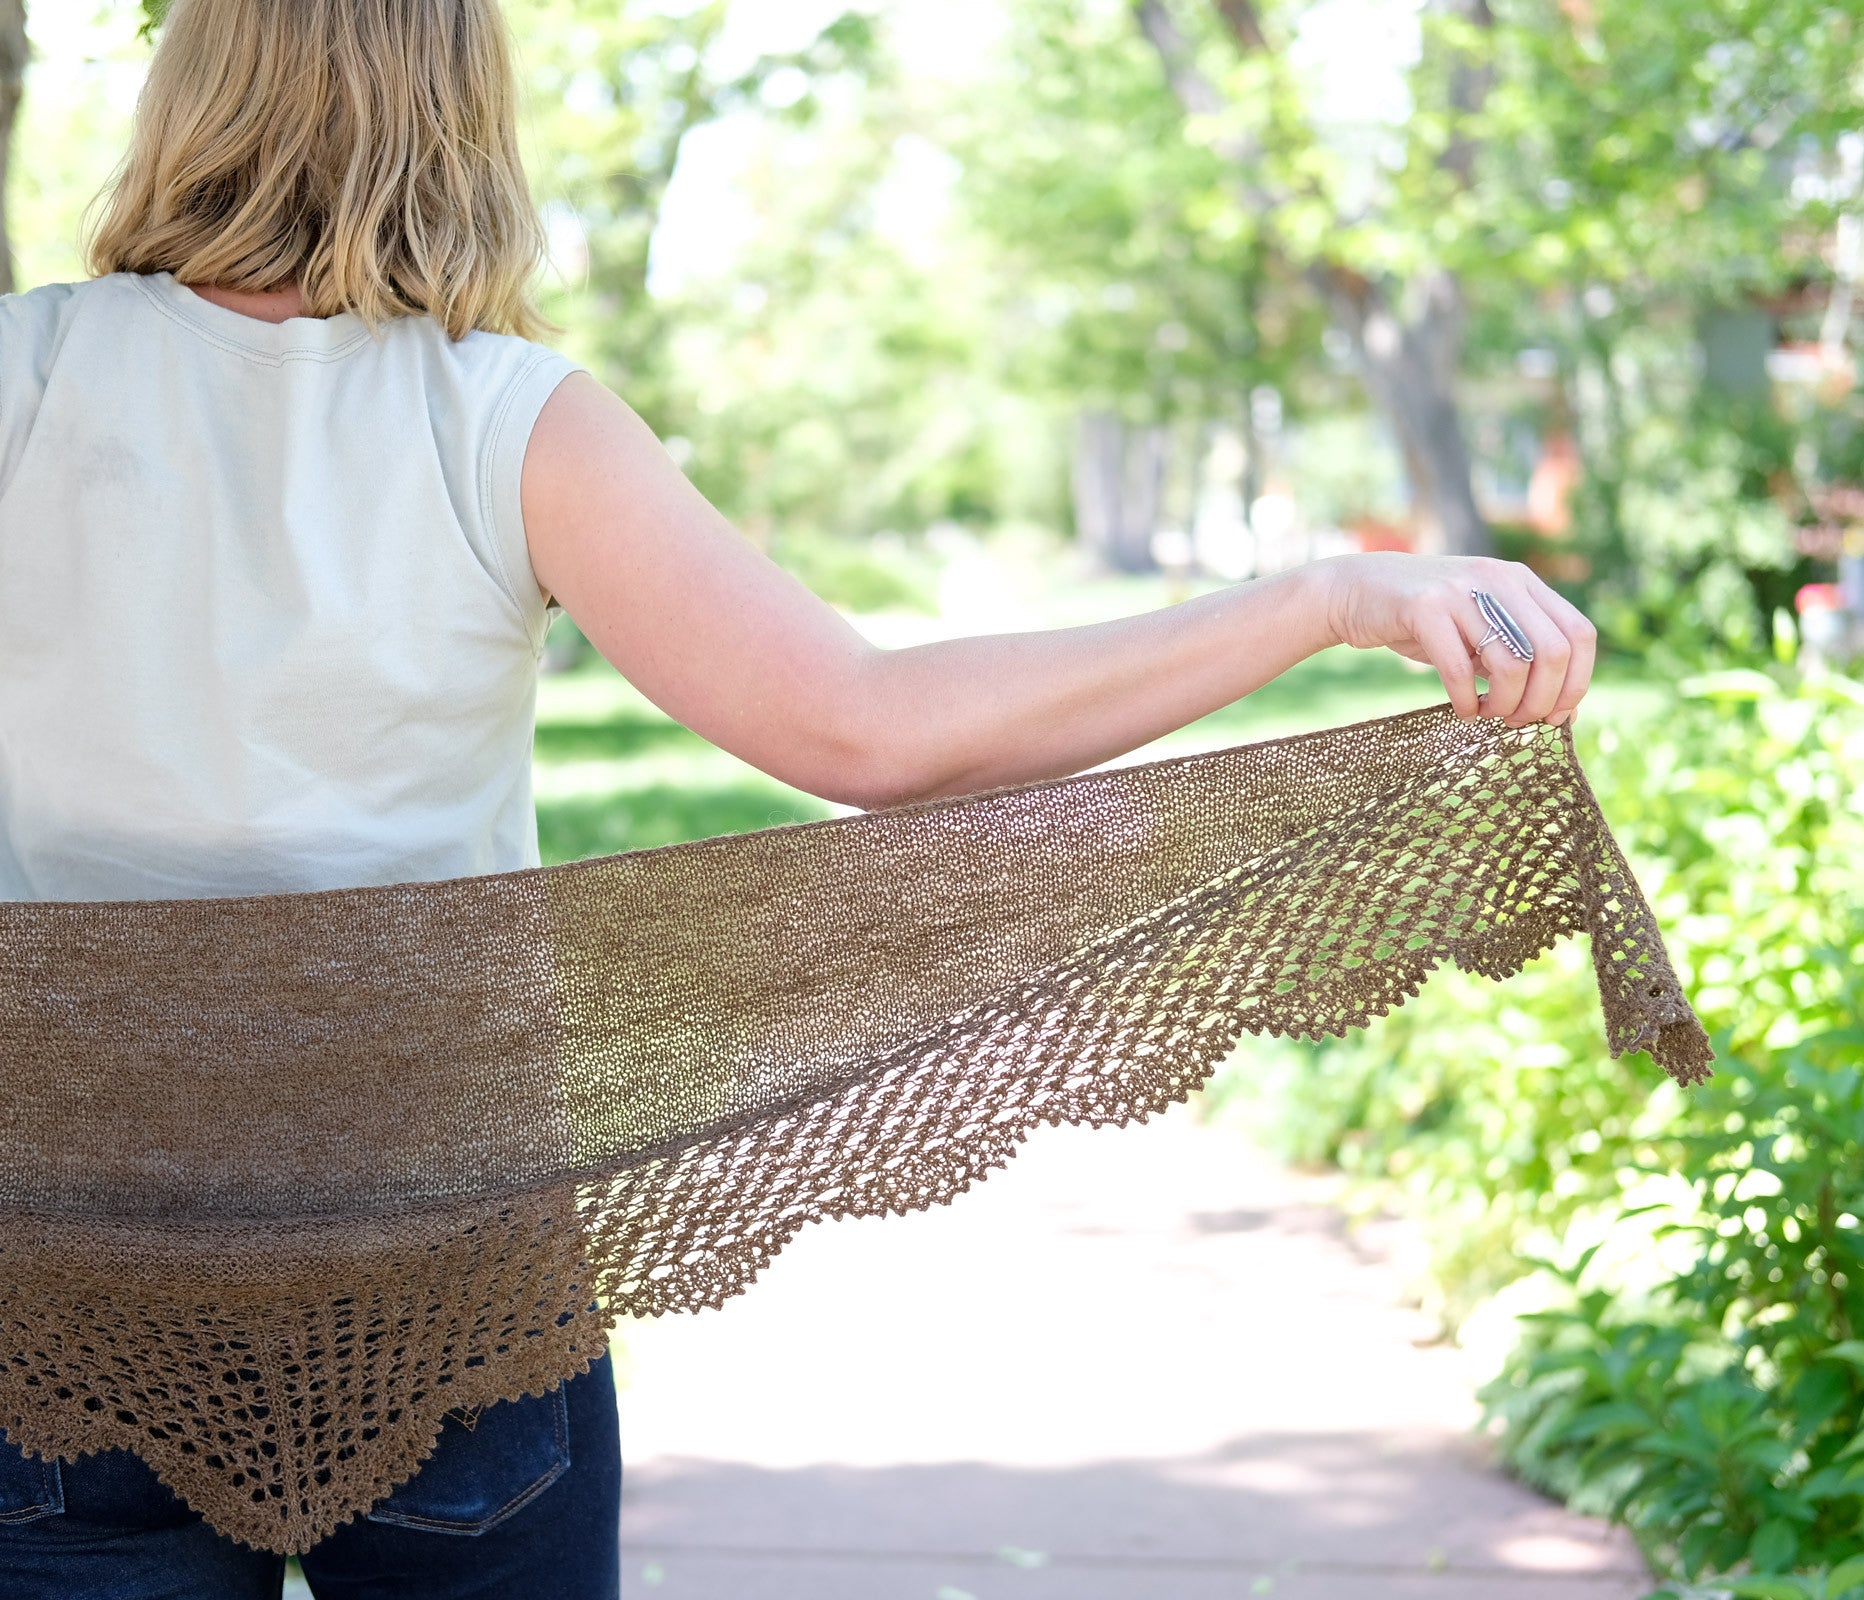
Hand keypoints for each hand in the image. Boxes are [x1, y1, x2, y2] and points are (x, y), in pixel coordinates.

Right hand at [1316, 553, 1596, 727]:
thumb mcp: (1479, 632)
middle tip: (1516, 721)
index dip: (1576, 682)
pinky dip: (1465, 702)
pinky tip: (1460, 711)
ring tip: (1487, 715)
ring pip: (1513, 664)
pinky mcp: (1424, 608)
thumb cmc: (1425, 622)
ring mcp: (1462, 591)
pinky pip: (1460, 669)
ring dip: (1505, 704)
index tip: (1555, 716)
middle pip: (1553, 652)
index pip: (1579, 634)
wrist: (1357, 591)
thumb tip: (1566, 715)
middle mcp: (1498, 580)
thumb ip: (1519, 658)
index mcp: (1521, 582)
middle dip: (1541, 700)